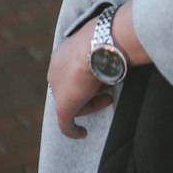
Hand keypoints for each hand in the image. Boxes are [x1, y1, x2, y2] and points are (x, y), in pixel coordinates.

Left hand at [46, 15, 114, 139]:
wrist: (100, 44)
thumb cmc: (107, 38)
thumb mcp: (102, 42)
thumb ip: (101, 50)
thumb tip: (116, 50)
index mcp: (62, 55)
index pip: (73, 72)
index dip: (90, 79)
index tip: (106, 79)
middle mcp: (55, 70)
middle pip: (73, 88)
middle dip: (91, 92)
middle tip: (109, 92)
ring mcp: (58, 89)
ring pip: (72, 103)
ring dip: (90, 105)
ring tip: (108, 98)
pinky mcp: (63, 106)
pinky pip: (65, 124)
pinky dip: (73, 130)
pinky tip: (82, 133)